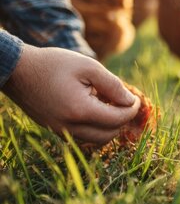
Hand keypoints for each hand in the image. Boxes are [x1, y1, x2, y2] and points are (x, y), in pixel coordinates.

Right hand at [3, 44, 140, 144]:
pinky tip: (94, 106)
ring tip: (108, 103)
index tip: (136, 98)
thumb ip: (113, 85)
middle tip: (124, 102)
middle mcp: (69, 127)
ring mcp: (60, 131)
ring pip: (96, 139)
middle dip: (121, 120)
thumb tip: (130, 101)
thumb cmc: (55, 64)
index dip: (131, 110)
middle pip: (109, 135)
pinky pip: (82, 135)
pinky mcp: (54, 130)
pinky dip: (94, 126)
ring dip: (108, 125)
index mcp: (79, 111)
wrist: (18, 70)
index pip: (117, 120)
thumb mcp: (89, 67)